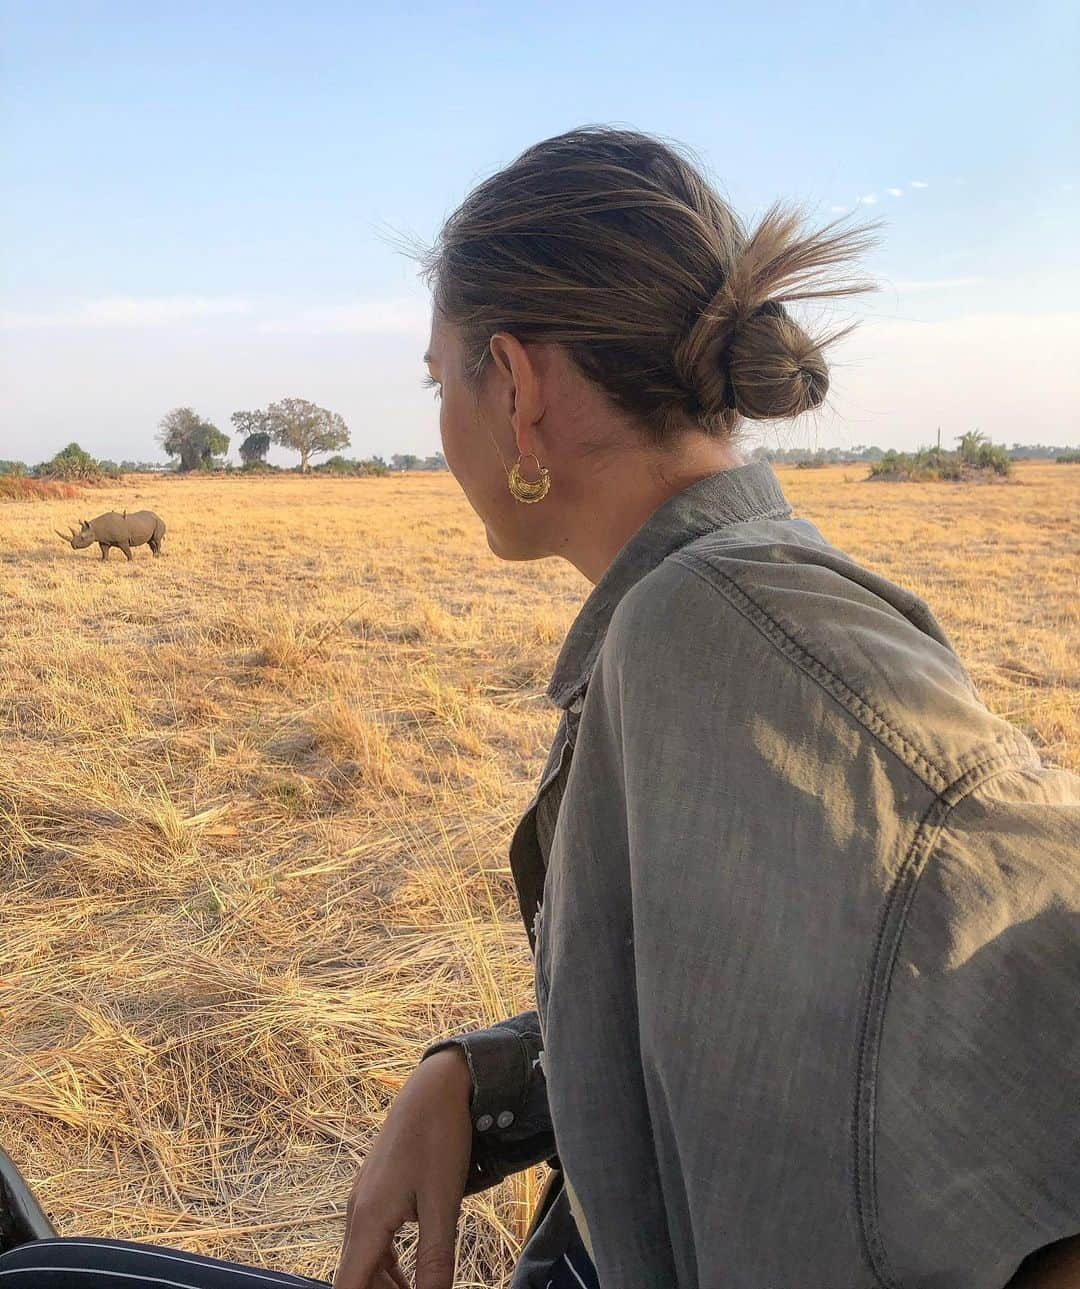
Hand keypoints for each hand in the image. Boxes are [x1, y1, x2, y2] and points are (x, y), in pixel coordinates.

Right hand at [333, 1048, 473, 1288]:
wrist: (436, 1086)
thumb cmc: (439, 1138)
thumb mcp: (443, 1203)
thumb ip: (435, 1259)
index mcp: (367, 1219)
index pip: (347, 1287)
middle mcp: (357, 1212)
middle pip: (354, 1278)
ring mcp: (364, 1200)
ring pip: (364, 1260)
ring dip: (384, 1287)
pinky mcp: (377, 1191)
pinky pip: (373, 1240)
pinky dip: (387, 1266)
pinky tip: (410, 1277)